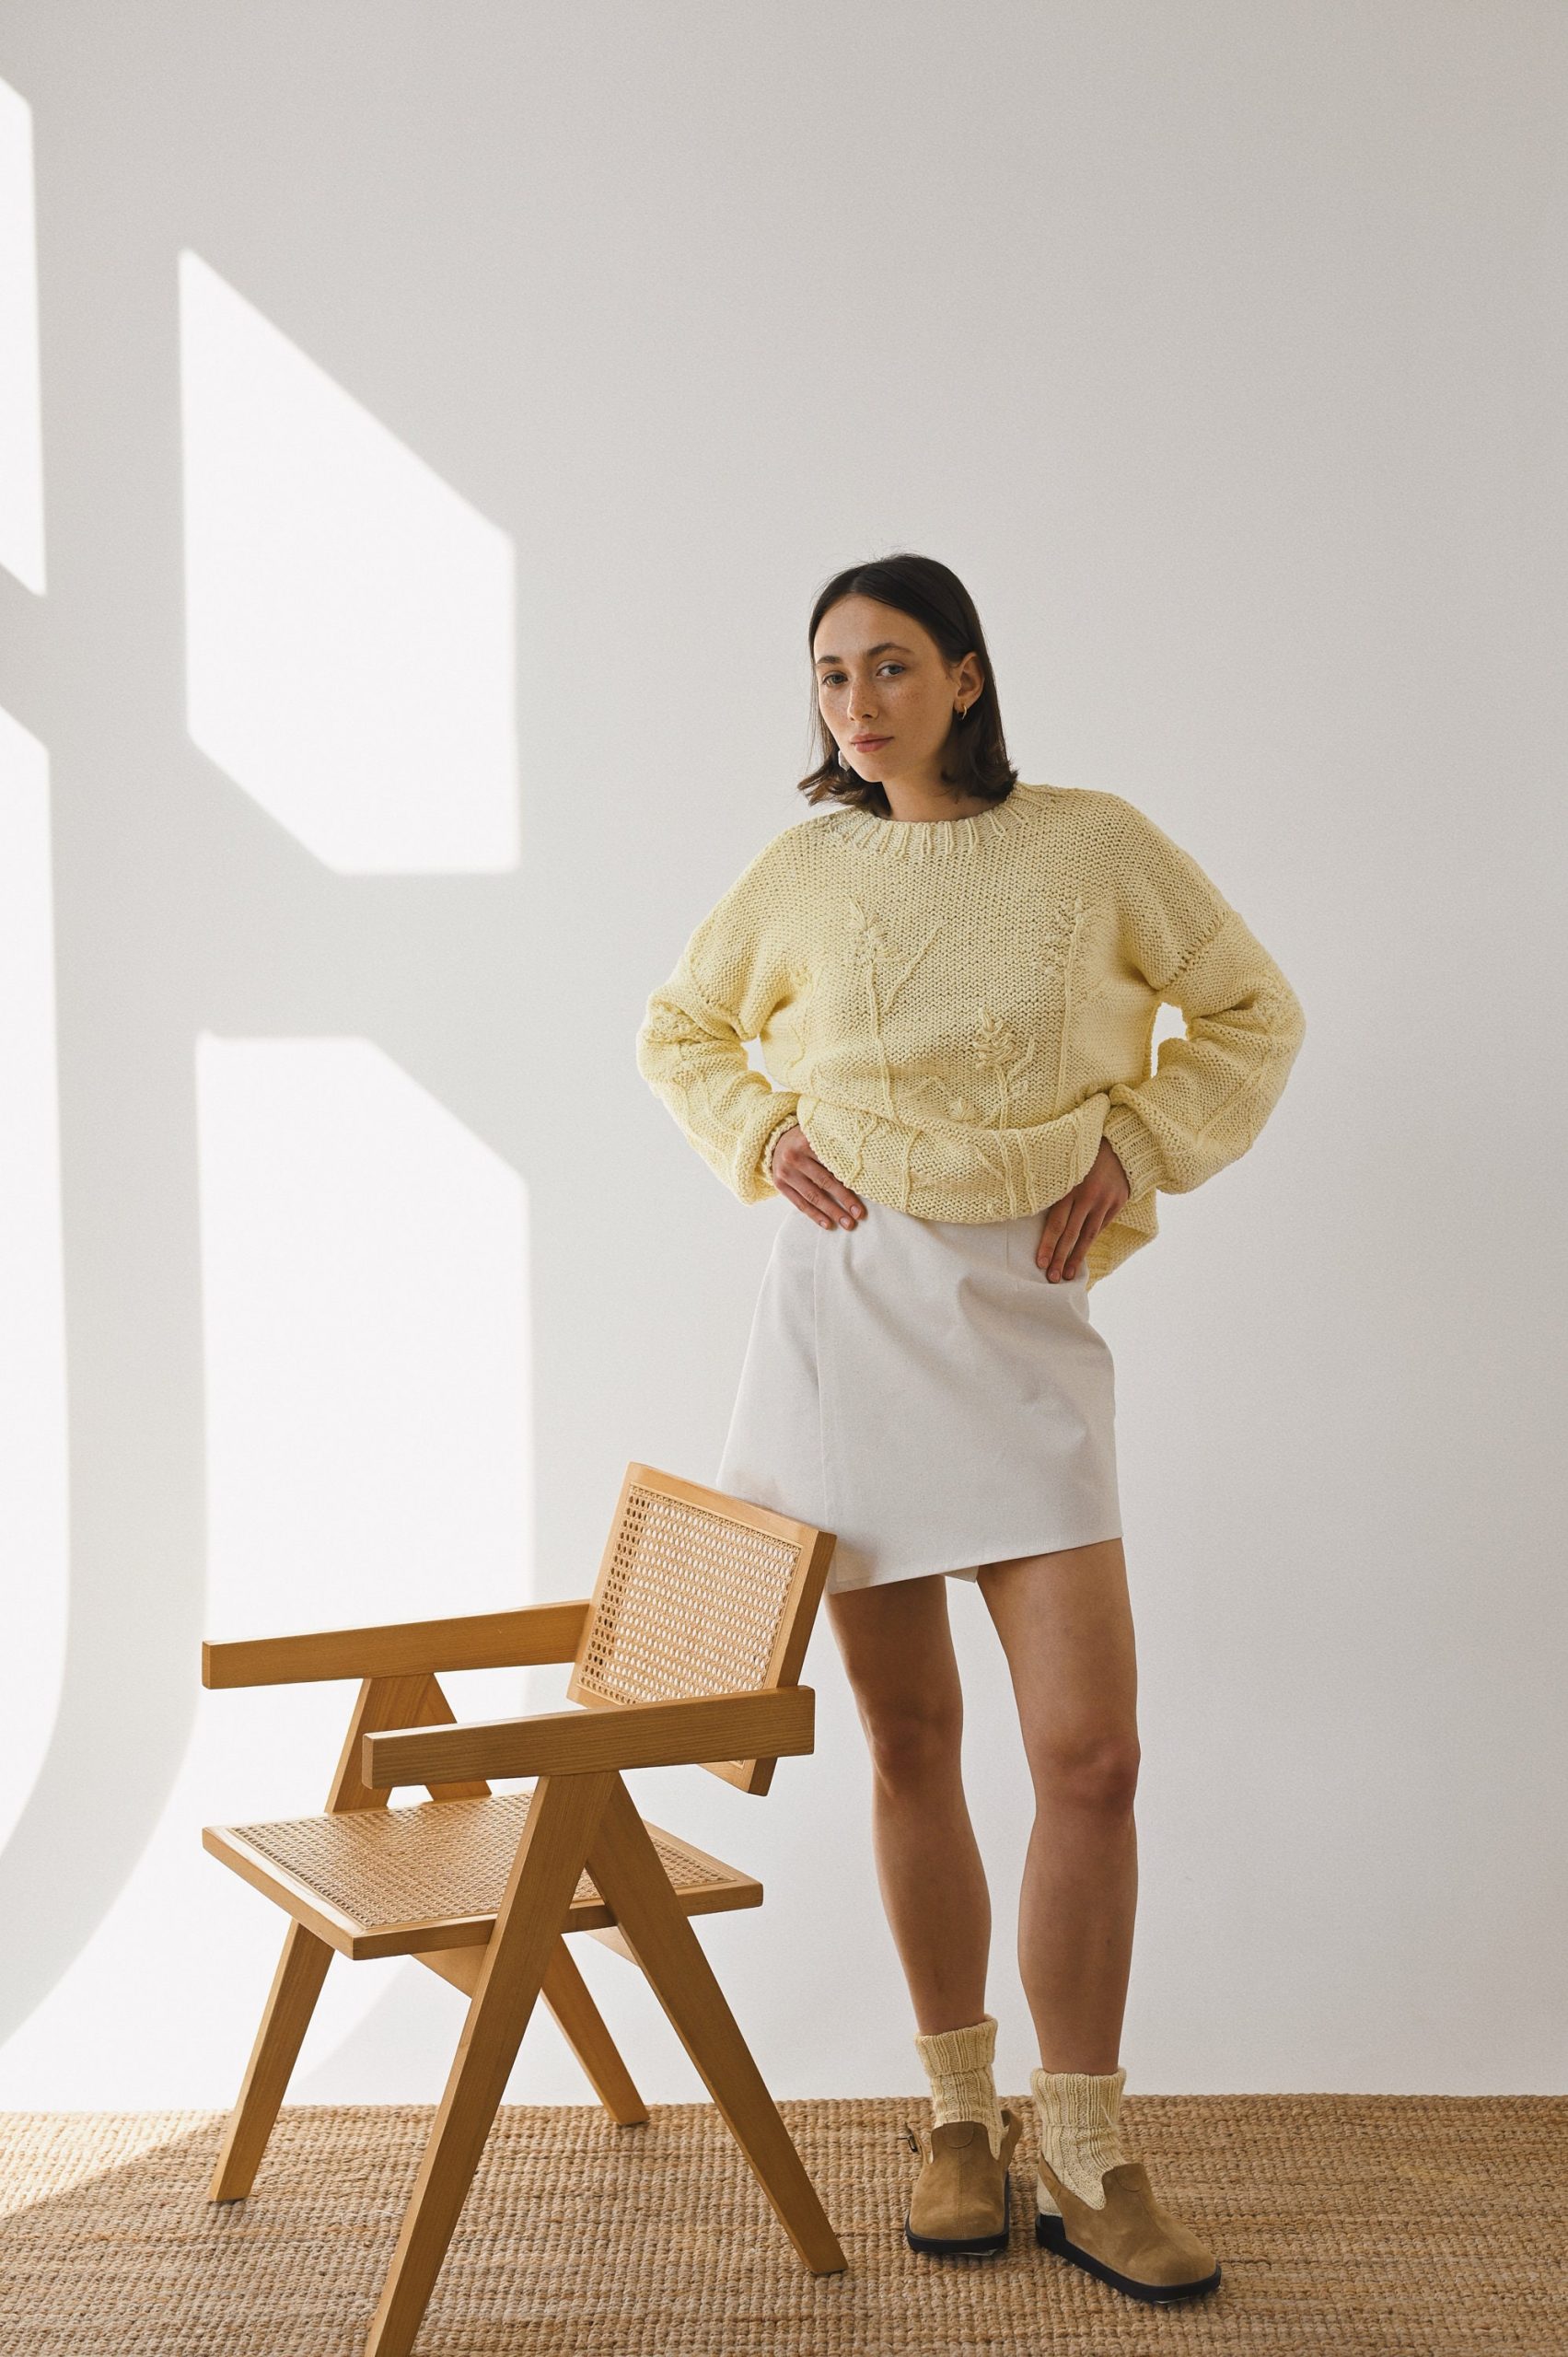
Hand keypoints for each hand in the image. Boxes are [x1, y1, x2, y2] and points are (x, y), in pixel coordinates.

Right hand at [771, 1123, 866, 1231]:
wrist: (777, 1143)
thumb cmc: (807, 1141)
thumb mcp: (820, 1138)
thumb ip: (836, 1148)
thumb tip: (863, 1170)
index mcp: (808, 1141)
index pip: (833, 1162)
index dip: (849, 1177)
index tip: (866, 1191)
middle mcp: (794, 1156)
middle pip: (824, 1181)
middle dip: (844, 1199)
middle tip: (859, 1214)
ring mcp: (786, 1172)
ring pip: (813, 1196)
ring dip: (832, 1212)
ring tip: (847, 1223)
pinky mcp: (780, 1185)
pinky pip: (800, 1204)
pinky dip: (815, 1215)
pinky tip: (828, 1224)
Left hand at [1036, 1139, 1129, 1280]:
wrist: (1120, 1143)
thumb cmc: (1084, 1155)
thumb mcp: (1066, 1167)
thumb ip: (1056, 1190)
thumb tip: (1039, 1215)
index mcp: (1071, 1188)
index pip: (1056, 1223)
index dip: (1047, 1245)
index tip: (1039, 1263)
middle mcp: (1088, 1197)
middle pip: (1070, 1234)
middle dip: (1059, 1258)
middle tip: (1051, 1278)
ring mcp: (1105, 1201)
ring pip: (1088, 1235)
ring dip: (1076, 1257)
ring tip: (1067, 1274)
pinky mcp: (1118, 1203)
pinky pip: (1101, 1226)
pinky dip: (1090, 1240)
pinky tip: (1081, 1254)